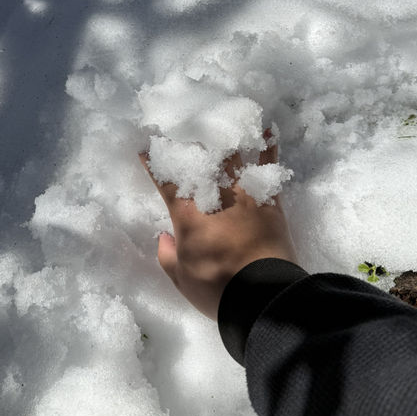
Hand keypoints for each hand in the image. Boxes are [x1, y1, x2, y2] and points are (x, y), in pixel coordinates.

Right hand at [139, 133, 297, 318]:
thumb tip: (166, 237)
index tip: (146, 148)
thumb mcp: (181, 279)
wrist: (264, 298)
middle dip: (189, 143)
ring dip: (225, 138)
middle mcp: (216, 198)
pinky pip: (268, 170)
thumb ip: (168, 255)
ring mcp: (245, 196)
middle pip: (200, 162)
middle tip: (183, 125)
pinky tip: (268, 131)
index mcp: (189, 215)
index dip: (156, 164)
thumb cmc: (217, 289)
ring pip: (233, 159)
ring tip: (221, 118)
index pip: (168, 182)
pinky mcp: (270, 201)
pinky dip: (268, 150)